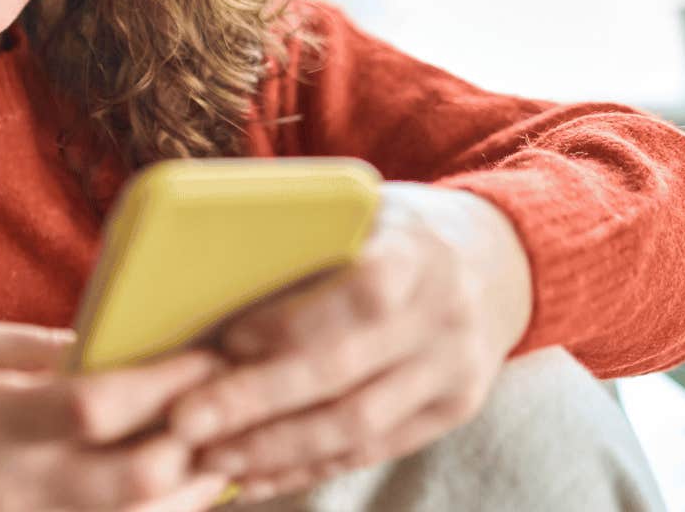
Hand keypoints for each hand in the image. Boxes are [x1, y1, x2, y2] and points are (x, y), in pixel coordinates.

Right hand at [0, 317, 236, 510]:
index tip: (206, 355)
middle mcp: (6, 489)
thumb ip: (47, 349)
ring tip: (220, 456)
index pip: (94, 405)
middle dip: (193, 443)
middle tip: (230, 407)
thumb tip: (129, 345)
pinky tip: (175, 496)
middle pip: (132, 480)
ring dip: (191, 495)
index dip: (162, 383)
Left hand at [165, 182, 532, 503]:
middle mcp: (442, 318)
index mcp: (416, 254)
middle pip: (343, 374)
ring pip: (356, 427)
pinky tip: (254, 476)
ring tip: (208, 457)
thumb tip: (202, 272)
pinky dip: (306, 467)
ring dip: (274, 449)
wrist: (499, 260)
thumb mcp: (363, 207)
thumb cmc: (397, 227)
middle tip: (185, 420)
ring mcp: (453, 373)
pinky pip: (371, 452)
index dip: (289, 323)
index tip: (225, 339)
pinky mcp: (450, 413)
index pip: (357, 296)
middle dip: (256, 402)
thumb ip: (304, 236)